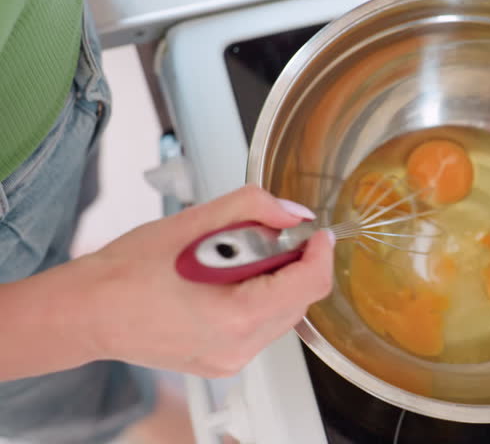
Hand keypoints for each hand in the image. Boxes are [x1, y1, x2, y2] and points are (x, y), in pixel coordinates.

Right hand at [75, 185, 333, 376]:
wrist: (89, 312)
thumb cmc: (128, 271)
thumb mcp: (193, 222)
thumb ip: (251, 208)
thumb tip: (292, 212)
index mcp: (237, 314)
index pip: (310, 283)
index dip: (319, 251)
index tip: (315, 232)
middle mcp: (240, 346)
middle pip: (301, 298)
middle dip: (294, 262)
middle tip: (265, 237)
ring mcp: (232, 360)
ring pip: (285, 314)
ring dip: (276, 281)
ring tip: (235, 260)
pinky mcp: (225, 363)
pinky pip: (263, 328)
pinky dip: (259, 300)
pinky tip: (226, 283)